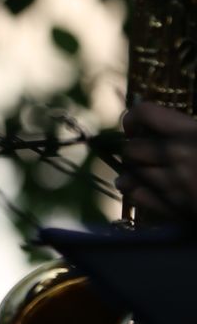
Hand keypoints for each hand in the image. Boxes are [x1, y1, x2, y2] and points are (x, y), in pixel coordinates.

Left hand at [119, 102, 196, 221]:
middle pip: (133, 148)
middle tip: (142, 150)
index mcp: (191, 132)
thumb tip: (166, 123)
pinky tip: (136, 188)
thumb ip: (189, 128)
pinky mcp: (178, 210)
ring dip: (133, 171)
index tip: (136, 125)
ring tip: (138, 170)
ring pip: (133, 175)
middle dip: (135, 148)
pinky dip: (135, 191)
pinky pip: (141, 198)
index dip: (134, 117)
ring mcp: (176, 185)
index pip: (146, 113)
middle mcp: (178, 156)